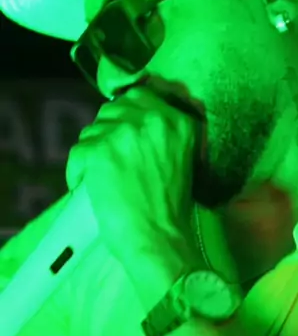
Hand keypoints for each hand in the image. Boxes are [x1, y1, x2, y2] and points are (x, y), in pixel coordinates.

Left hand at [66, 85, 200, 272]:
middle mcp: (154, 117)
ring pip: (92, 131)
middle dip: (108, 134)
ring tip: (105, 181)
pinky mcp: (100, 150)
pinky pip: (77, 153)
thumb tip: (130, 117)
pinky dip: (79, 173)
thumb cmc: (172, 210)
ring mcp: (125, 132)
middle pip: (113, 109)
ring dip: (93, 154)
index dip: (128, 116)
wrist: (160, 239)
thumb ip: (163, 133)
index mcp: (179, 120)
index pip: (141, 96)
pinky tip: (93, 190)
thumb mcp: (182, 159)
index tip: (125, 138)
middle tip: (114, 163)